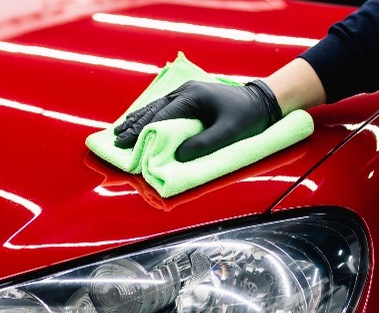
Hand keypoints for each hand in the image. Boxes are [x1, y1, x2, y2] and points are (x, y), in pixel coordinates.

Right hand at [113, 79, 282, 161]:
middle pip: (154, 110)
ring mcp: (186, 93)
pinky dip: (148, 116)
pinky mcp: (189, 99)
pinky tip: (137, 122)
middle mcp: (185, 91)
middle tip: (117, 140)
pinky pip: (163, 108)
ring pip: (156, 107)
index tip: (129, 143)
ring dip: (138, 120)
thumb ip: (204, 144)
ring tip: (119, 131)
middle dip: (134, 125)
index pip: (163, 115)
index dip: (144, 131)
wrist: (261, 102)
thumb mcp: (229, 133)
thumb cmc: (247, 117)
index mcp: (193, 96)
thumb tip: (178, 155)